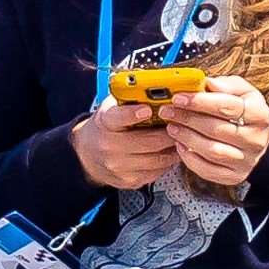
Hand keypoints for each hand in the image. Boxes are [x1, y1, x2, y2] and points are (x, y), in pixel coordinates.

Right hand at [71, 103, 185, 190]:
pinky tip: (170, 152)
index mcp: (105, 122)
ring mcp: (119, 166)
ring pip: (157, 159)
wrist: (87, 155)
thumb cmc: (105, 128)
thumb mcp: (111, 107)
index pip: (118, 117)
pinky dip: (168, 162)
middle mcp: (109, 146)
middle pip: (148, 142)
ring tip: (180, 138)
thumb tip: (157, 88)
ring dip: (173, 149)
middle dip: (169, 133)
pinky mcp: (129, 180)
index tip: (147, 110)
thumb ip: (130, 98)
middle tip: (181, 126)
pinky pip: (157, 172)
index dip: (133, 114)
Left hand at [162, 81, 268, 190]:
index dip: (200, 101)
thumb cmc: (247, 113)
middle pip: (217, 129)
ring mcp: (245, 160)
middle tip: (169, 111)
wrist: (261, 140)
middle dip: (187, 119)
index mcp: (259, 115)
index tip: (179, 97)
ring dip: (186, 138)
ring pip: (211, 151)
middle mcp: (255, 140)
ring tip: (172, 127)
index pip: (227, 107)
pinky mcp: (234, 176)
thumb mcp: (243, 92)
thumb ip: (226, 85)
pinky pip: (208, 169)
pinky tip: (181, 145)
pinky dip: (189, 158)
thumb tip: (207, 83)